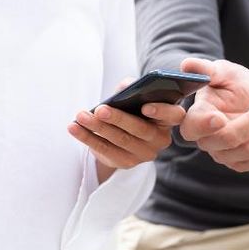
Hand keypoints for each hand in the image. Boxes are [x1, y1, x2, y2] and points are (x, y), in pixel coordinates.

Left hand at [67, 78, 185, 177]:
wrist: (123, 136)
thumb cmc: (132, 110)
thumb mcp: (134, 97)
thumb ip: (132, 88)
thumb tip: (125, 86)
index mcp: (168, 119)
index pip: (174, 115)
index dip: (161, 111)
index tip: (144, 106)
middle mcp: (160, 139)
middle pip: (140, 129)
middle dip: (118, 119)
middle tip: (100, 110)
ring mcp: (145, 154)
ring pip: (120, 140)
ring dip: (98, 128)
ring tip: (81, 116)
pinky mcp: (127, 163)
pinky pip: (106, 151)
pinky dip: (88, 138)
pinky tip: (74, 128)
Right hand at [146, 58, 248, 171]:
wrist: (247, 98)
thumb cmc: (231, 83)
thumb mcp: (222, 71)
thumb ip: (206, 69)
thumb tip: (187, 64)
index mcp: (195, 117)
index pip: (193, 128)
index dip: (205, 125)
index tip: (220, 118)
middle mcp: (206, 141)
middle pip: (229, 140)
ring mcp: (223, 155)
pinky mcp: (241, 163)